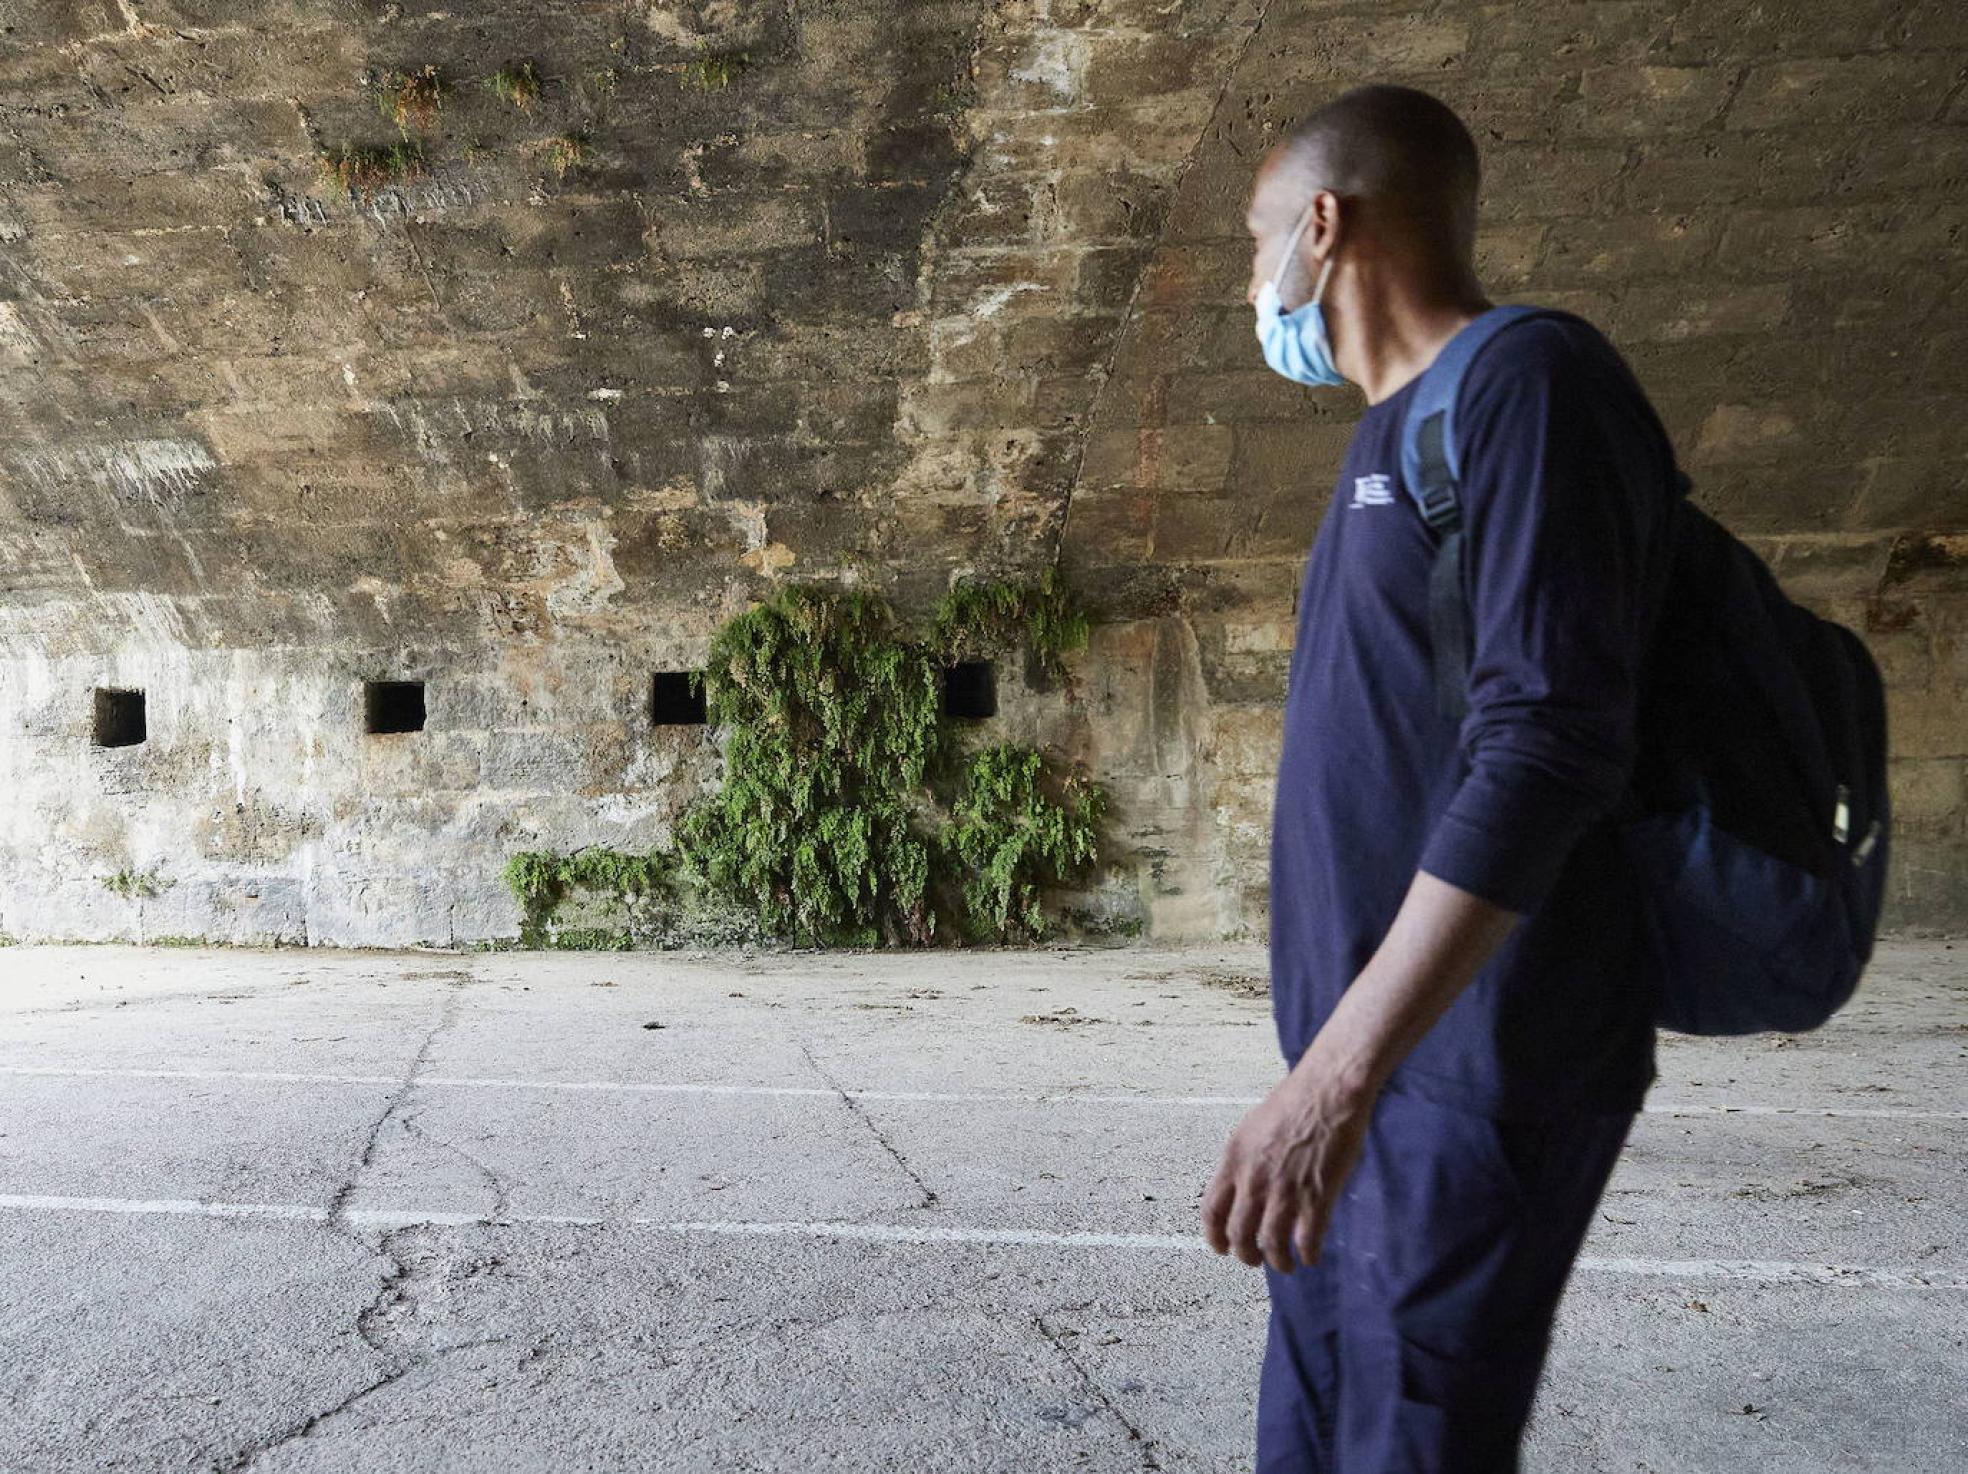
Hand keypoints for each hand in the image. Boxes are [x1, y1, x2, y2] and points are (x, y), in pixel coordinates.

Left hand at [1200, 1058, 1376, 1271]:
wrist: (1328, 1092)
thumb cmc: (1293, 1103)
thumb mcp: (1251, 1130)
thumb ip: (1243, 1162)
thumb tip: (1241, 1189)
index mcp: (1234, 1161)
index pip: (1211, 1211)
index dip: (1215, 1238)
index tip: (1222, 1249)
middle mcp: (1254, 1180)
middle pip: (1239, 1234)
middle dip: (1246, 1255)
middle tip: (1256, 1260)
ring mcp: (1284, 1190)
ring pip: (1271, 1244)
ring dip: (1278, 1261)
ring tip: (1285, 1265)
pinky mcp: (1316, 1197)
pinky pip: (1306, 1240)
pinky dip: (1307, 1254)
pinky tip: (1310, 1255)